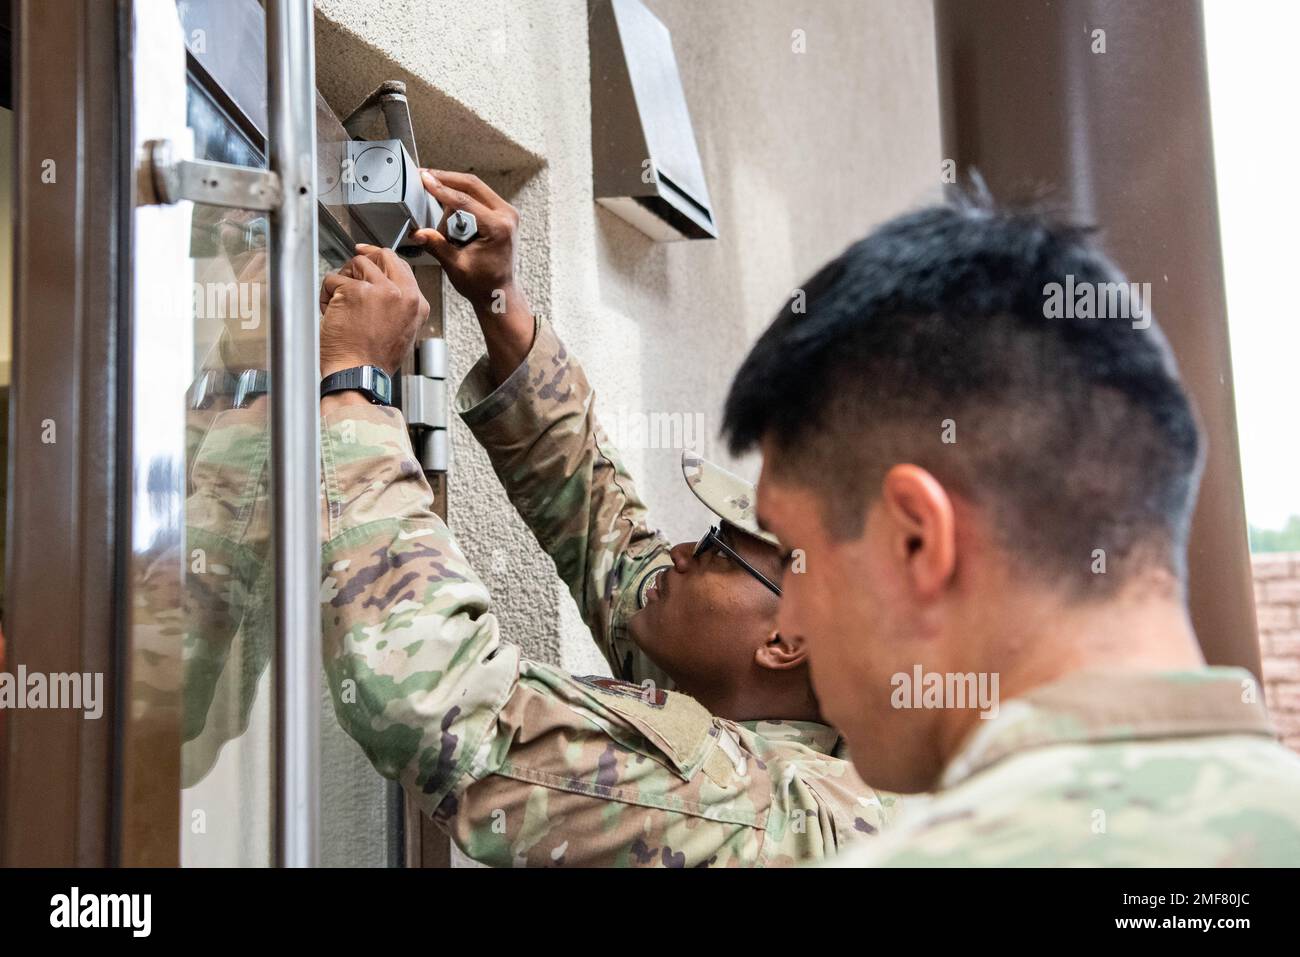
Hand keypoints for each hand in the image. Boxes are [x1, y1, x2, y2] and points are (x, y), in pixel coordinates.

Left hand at [318, 245, 429, 378]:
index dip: (381, 259)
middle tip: (348, 270)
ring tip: (339, 303)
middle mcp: (402, 294)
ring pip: (356, 263)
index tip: (368, 256)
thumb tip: (385, 285)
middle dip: (362, 262)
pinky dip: (326, 294)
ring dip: (342, 280)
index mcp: (417, 304)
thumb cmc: (374, 361)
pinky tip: (329, 312)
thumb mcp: (402, 332)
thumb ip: (399, 305)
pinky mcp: (355, 291)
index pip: (401, 267)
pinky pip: (333, 279)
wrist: (359, 375)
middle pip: (382, 256)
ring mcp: (380, 290)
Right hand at [412, 170, 526, 317]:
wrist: (499, 292)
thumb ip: (437, 245)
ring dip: (453, 189)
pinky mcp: (502, 213)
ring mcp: (507, 213)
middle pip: (472, 185)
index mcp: (498, 228)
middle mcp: (507, 216)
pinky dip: (461, 196)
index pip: (465, 201)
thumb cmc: (482, 283)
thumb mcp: (456, 266)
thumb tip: (418, 233)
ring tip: (435, 200)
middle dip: (446, 179)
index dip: (441, 189)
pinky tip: (447, 203)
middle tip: (425, 175)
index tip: (425, 180)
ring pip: (475, 188)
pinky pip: (479, 196)